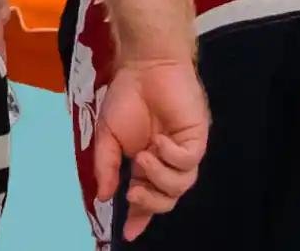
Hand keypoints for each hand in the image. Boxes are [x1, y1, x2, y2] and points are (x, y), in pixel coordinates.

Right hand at [92, 57, 209, 241]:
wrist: (144, 66)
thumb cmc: (126, 96)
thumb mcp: (106, 136)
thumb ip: (106, 166)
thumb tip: (104, 197)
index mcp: (146, 164)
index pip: (146, 198)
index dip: (139, 218)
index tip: (127, 234)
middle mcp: (166, 161)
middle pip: (167, 199)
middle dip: (150, 205)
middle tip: (133, 194)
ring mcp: (183, 149)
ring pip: (180, 186)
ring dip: (158, 177)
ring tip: (143, 157)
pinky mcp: (196, 137)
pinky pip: (189, 161)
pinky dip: (172, 157)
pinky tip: (159, 142)